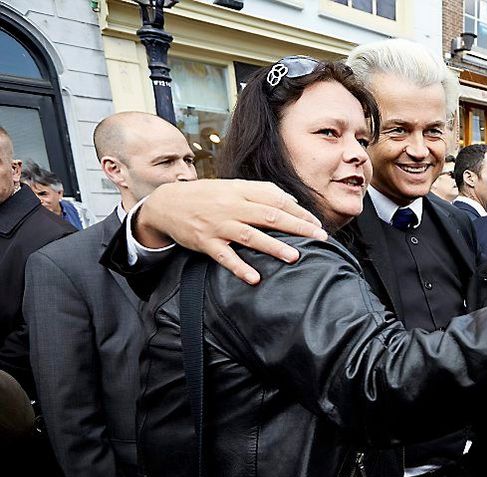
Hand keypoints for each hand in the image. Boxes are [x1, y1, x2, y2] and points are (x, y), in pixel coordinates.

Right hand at [135, 180, 328, 284]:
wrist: (166, 203)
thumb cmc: (207, 196)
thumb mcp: (232, 188)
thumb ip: (261, 193)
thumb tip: (291, 202)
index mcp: (241, 192)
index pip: (276, 200)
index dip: (299, 212)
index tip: (317, 224)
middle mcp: (231, 207)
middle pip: (269, 216)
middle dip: (297, 227)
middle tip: (319, 238)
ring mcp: (218, 225)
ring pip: (250, 236)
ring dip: (273, 247)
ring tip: (294, 257)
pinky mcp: (205, 242)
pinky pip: (225, 257)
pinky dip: (240, 267)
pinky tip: (255, 278)